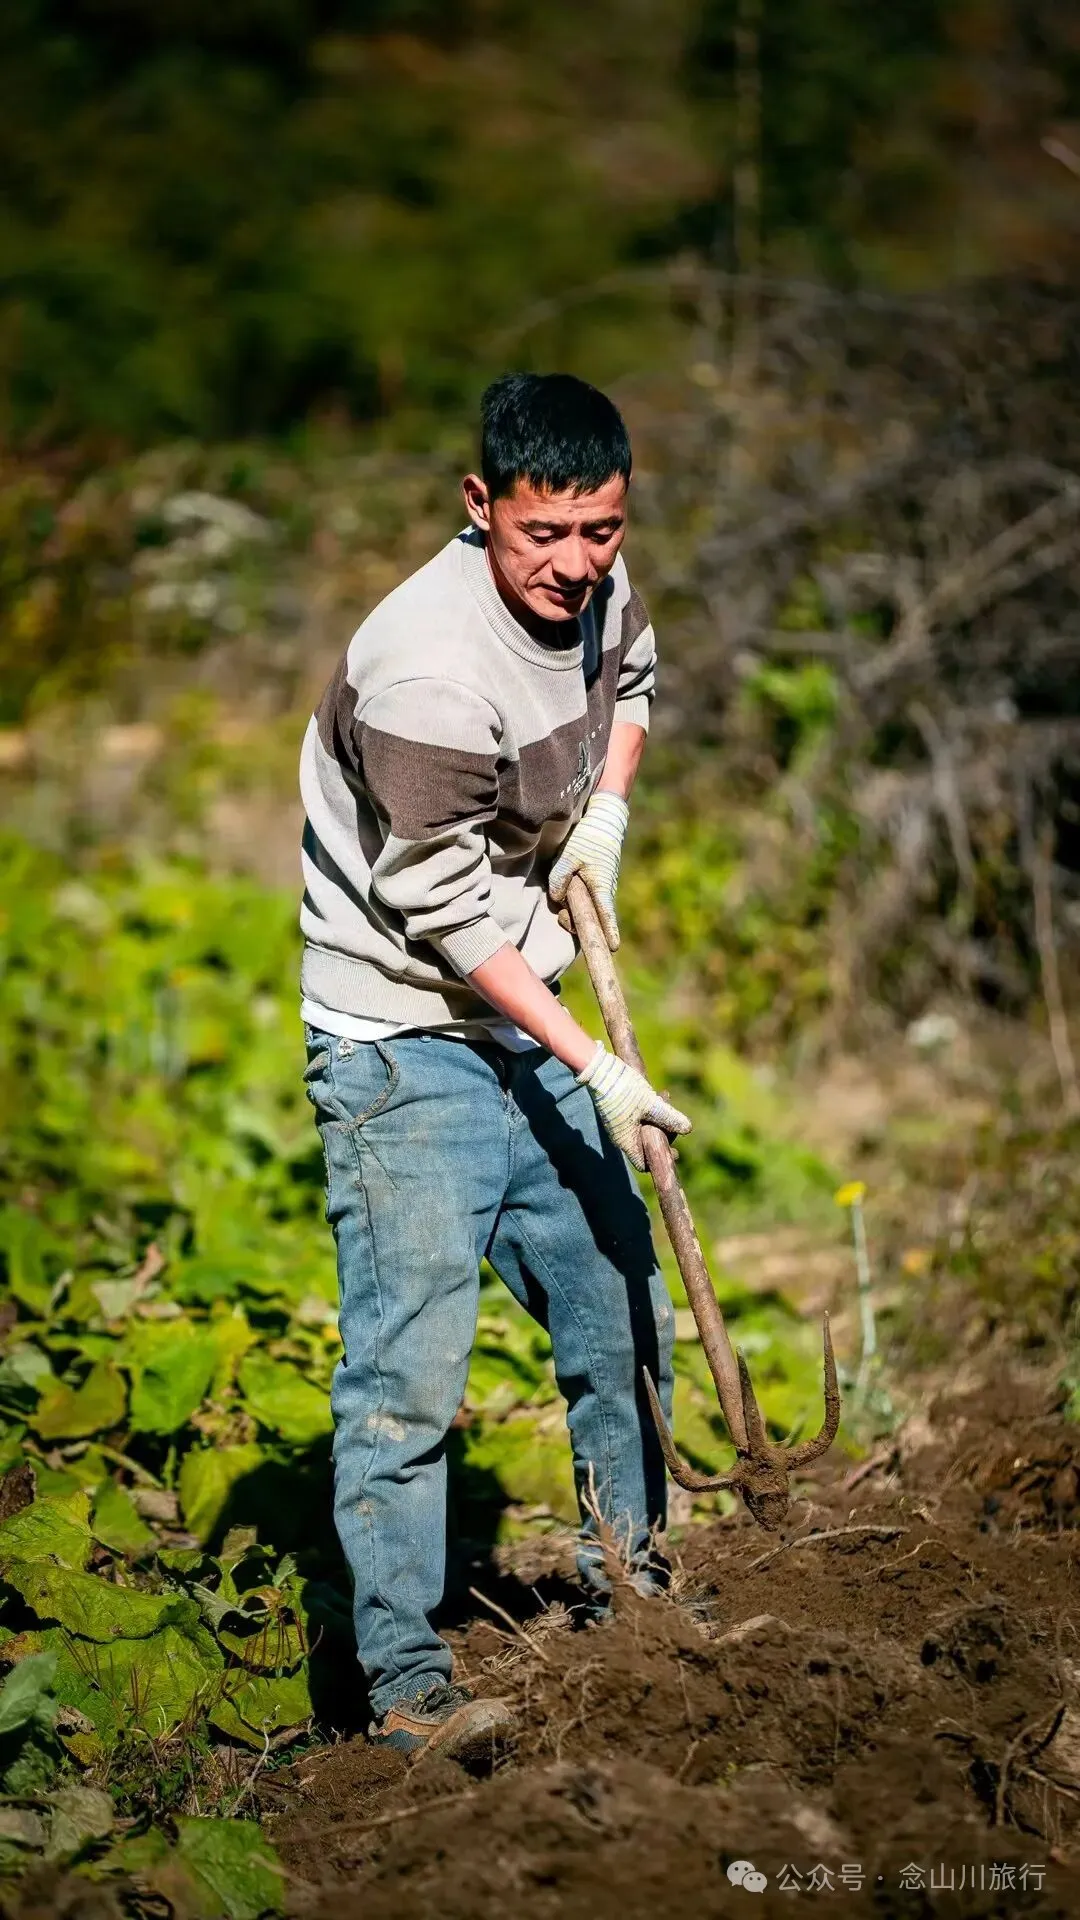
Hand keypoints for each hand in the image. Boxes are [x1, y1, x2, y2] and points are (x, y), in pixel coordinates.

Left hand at [548, 791, 628, 950]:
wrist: (603, 822)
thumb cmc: (587, 838)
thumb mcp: (568, 856)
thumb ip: (559, 879)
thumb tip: (557, 899)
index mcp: (601, 887)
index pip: (606, 916)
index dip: (609, 932)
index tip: (613, 947)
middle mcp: (605, 892)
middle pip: (590, 919)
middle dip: (575, 922)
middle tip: (563, 914)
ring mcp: (602, 890)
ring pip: (586, 910)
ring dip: (572, 908)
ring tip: (565, 888)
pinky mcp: (597, 885)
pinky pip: (586, 900)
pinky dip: (575, 899)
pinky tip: (569, 887)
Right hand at [576, 1043, 691, 1169]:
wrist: (599, 1069)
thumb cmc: (623, 1089)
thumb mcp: (651, 1104)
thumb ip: (669, 1118)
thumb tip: (688, 1129)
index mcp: (626, 1141)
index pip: (643, 1163)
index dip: (659, 1158)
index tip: (674, 1150)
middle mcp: (620, 1136)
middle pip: (646, 1144)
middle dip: (663, 1132)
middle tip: (672, 1115)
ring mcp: (618, 1123)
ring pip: (643, 1128)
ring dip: (658, 1117)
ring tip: (664, 1097)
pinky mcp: (617, 1110)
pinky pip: (637, 1116)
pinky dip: (649, 1109)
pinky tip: (655, 1095)